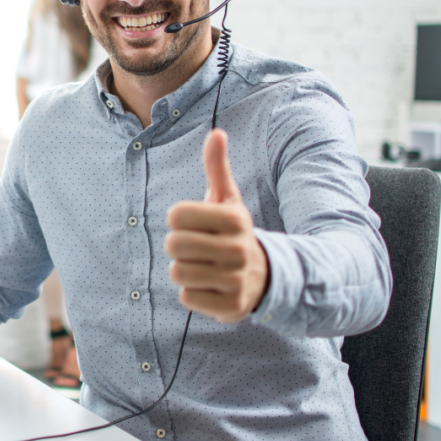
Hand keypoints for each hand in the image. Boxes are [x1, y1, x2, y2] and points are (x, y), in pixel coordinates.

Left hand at [165, 129, 269, 323]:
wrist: (267, 277)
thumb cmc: (234, 232)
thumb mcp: (229, 200)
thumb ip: (217, 167)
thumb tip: (216, 132)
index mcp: (236, 219)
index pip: (175, 214)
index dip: (179, 220)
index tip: (196, 224)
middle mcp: (239, 249)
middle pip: (173, 244)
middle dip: (178, 246)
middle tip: (197, 248)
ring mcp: (236, 280)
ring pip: (177, 272)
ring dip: (184, 270)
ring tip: (204, 266)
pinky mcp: (231, 308)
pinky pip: (187, 297)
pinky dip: (193, 293)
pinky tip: (211, 286)